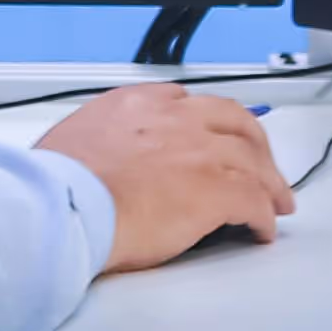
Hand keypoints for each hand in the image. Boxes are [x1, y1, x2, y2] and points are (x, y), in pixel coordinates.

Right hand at [37, 83, 296, 273]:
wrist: (62, 207)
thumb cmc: (56, 186)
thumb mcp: (72, 140)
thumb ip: (102, 140)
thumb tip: (104, 161)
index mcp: (135, 104)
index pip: (189, 101)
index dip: (211, 122)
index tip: (217, 135)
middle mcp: (173, 119)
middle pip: (235, 123)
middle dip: (255, 146)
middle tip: (262, 167)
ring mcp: (198, 152)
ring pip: (253, 162)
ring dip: (269, 184)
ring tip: (275, 202)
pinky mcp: (214, 190)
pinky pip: (253, 201)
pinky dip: (263, 216)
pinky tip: (262, 229)